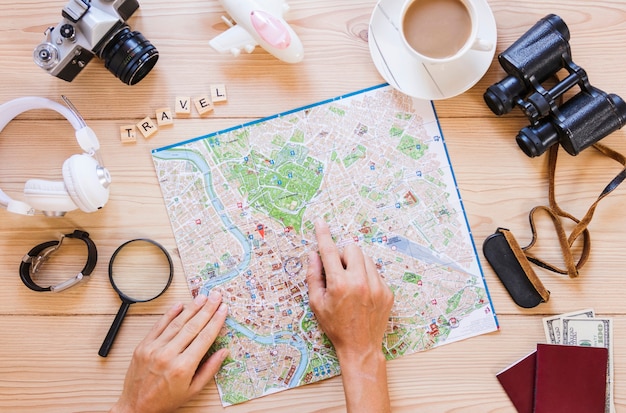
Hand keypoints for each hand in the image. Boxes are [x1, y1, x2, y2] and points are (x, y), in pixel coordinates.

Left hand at [110, 291, 228, 412]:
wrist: (136, 407)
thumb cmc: (165, 401)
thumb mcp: (193, 390)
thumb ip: (209, 369)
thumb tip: (223, 352)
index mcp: (183, 367)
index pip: (204, 338)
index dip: (216, 321)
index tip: (223, 310)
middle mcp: (168, 355)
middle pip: (192, 326)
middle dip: (207, 309)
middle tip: (216, 296)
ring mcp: (154, 349)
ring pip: (176, 323)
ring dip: (191, 308)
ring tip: (202, 297)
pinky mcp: (143, 346)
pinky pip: (159, 326)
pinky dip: (170, 314)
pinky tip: (180, 305)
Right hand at [306, 219, 392, 412]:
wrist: (360, 347)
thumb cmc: (335, 326)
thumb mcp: (317, 303)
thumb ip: (313, 276)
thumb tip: (313, 255)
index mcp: (339, 284)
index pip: (329, 251)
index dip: (323, 234)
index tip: (320, 222)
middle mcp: (360, 282)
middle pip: (352, 248)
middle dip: (343, 254)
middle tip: (337, 270)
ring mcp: (377, 286)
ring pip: (366, 258)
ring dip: (356, 264)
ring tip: (350, 283)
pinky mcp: (387, 292)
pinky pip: (376, 273)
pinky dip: (366, 276)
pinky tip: (362, 293)